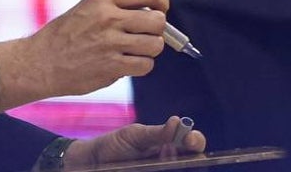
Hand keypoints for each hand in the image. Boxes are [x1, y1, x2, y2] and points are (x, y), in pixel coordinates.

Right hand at [0, 0, 169, 109]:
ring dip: (150, 50)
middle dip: (158, 30)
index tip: (160, 10)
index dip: (162, 2)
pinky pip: (145, 65)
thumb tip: (151, 12)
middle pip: (158, 21)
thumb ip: (117, 6)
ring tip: (137, 51)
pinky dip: (142, 66)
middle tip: (146, 35)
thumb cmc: (65, 35)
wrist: (40, 62)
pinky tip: (129, 63)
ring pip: (155, 45)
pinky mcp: (111, 66)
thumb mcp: (87, 6)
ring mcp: (111, 42)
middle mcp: (109, 17)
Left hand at [64, 117, 207, 169]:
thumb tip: (178, 122)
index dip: (196, 141)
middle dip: (188, 158)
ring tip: (153, 159)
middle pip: (191, 162)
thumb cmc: (116, 144)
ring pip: (177, 168)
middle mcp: (169, 161)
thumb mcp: (135, 135)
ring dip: (169, 165)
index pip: (193, 143)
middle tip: (169, 151)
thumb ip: (157, 133)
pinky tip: (147, 166)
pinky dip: (158, 168)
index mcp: (170, 145)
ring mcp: (160, 169)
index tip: (191, 140)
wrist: (94, 161)